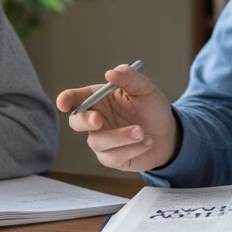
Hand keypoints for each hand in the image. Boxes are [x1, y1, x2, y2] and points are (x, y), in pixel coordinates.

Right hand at [55, 63, 177, 172]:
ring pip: (97, 142)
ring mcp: (102, 141)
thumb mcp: (145, 88)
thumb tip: (111, 72)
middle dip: (84, 121)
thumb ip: (129, 77)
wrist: (168, 134)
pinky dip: (132, 149)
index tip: (63, 103)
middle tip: (98, 120)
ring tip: (142, 132)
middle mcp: (96, 120)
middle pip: (76, 122)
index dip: (65, 100)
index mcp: (99, 99)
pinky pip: (113, 157)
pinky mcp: (111, 158)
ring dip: (120, 137)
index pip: (74, 98)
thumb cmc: (152, 108)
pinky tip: (147, 142)